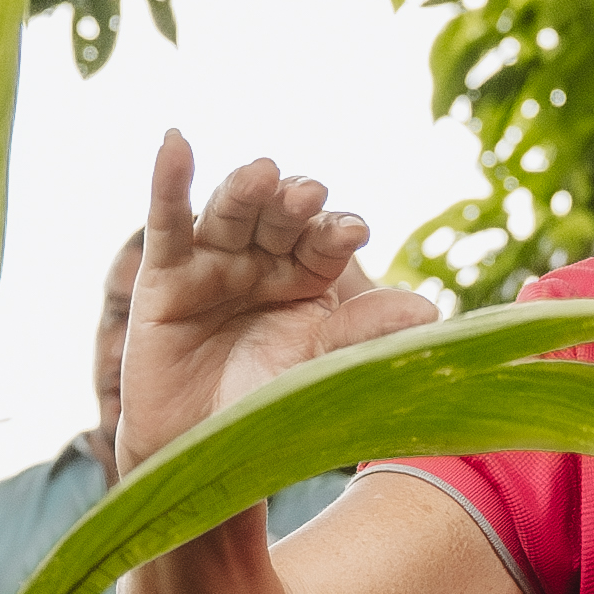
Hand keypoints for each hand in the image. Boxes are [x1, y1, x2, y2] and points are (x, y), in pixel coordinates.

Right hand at [126, 131, 442, 470]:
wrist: (200, 450)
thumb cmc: (264, 407)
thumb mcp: (315, 370)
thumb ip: (361, 335)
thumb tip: (429, 311)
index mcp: (307, 277)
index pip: (324, 243)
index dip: (336, 232)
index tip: (354, 232)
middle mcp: (262, 260)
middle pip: (279, 218)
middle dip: (293, 204)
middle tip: (310, 194)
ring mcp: (213, 263)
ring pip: (230, 213)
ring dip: (244, 189)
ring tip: (264, 175)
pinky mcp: (164, 275)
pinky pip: (168, 221)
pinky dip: (168, 180)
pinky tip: (176, 144)